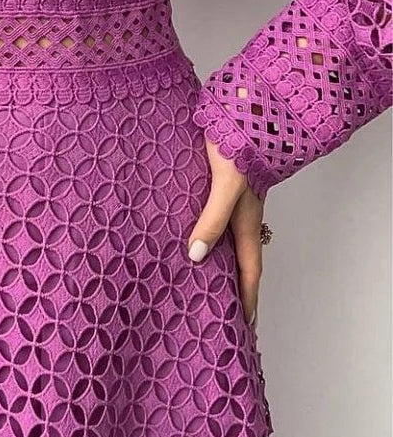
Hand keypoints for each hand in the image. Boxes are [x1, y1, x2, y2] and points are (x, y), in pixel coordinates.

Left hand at [187, 138, 263, 328]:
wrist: (243, 105)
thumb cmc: (238, 143)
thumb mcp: (226, 184)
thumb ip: (212, 218)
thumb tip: (195, 256)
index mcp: (247, 221)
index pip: (249, 273)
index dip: (246, 302)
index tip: (243, 331)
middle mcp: (241, 215)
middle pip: (239, 262)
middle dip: (233, 290)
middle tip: (223, 317)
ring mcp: (231, 200)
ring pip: (226, 241)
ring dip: (218, 264)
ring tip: (202, 285)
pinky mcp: (218, 183)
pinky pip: (212, 220)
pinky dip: (205, 236)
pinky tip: (187, 237)